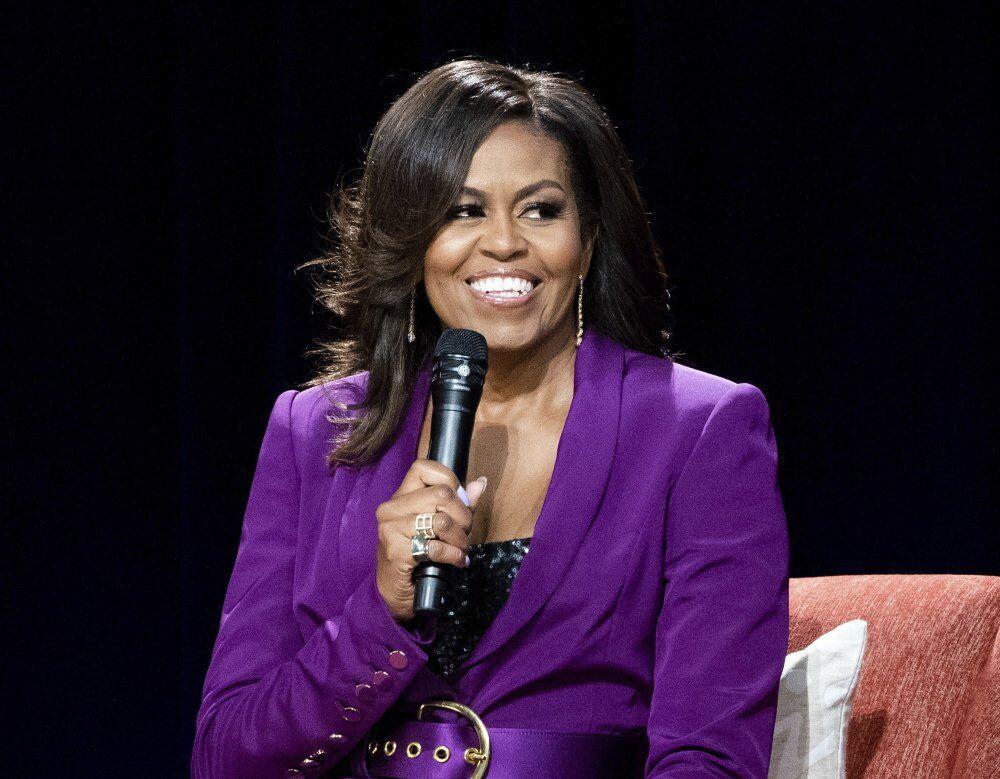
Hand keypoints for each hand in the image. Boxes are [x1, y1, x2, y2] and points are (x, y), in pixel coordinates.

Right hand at [374, 459, 487, 622]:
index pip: (423, 467)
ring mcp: (391, 528)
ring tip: (460, 550)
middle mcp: (391, 508)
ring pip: (442, 521)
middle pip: (441, 494)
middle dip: (463, 516)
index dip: (449, 481)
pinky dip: (453, 555)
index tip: (457, 502)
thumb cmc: (419, 556)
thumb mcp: (441, 527)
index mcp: (401, 496)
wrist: (395, 593)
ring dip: (460, 540)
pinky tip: (455, 561)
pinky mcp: (396, 551)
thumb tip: (480, 483)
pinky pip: (437, 547)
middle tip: (464, 534)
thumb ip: (460, 504)